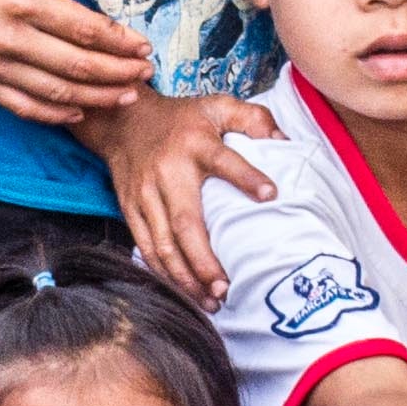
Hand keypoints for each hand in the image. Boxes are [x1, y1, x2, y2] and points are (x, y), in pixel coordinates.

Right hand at [0, 0, 151, 124]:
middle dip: (119, 73)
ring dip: (98, 97)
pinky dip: (56, 113)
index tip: (144, 45)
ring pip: (58, 92)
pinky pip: (25, 107)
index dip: (120, 41)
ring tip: (127, 96)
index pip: (84, 29)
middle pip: (78, 65)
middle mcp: (10, 38)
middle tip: (146, 73)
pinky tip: (80, 111)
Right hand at [87, 91, 275, 301]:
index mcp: (195, 144)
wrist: (123, 120)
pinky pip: (146, 246)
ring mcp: (145, 194)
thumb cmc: (181, 119)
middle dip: (205, 260)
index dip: (247, 178)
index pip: (224, 161)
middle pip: (186, 222)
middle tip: (226, 287)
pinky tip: (184, 290)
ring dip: (185, 276)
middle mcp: (168, 172)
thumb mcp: (216, 105)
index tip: (272, 195)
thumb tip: (284, 140)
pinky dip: (163, 272)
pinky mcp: (130, 208)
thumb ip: (252, 117)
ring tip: (210, 300)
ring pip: (163, 244)